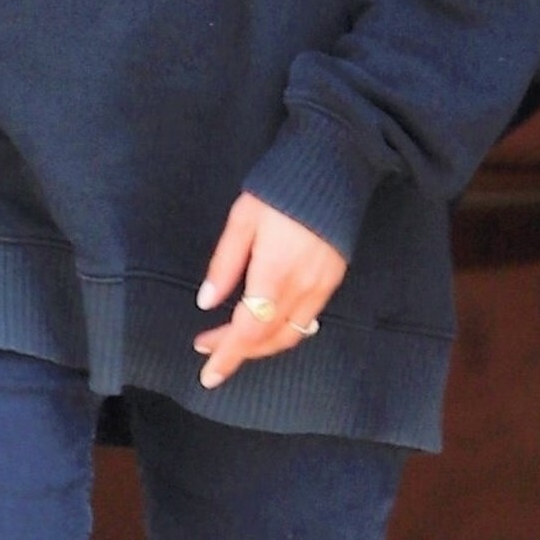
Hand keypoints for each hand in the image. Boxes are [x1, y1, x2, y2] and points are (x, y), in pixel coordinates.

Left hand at [192, 194, 347, 389]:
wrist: (332, 168)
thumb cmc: (280, 189)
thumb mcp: (243, 219)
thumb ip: (225, 263)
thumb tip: (207, 301)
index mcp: (274, 273)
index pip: (248, 330)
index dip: (227, 354)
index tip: (208, 372)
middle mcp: (302, 288)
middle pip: (268, 339)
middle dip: (238, 352)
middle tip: (210, 351)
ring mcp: (322, 287)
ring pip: (290, 335)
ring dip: (261, 347)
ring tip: (234, 344)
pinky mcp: (333, 280)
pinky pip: (307, 321)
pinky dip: (284, 333)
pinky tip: (267, 327)